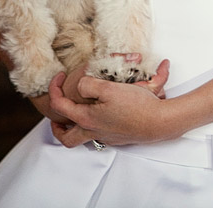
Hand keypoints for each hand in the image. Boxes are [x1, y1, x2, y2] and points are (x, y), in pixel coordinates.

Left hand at [0, 29, 164, 122]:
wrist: (158, 122)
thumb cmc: (135, 106)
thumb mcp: (109, 88)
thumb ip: (88, 85)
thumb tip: (80, 85)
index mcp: (87, 119)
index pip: (59, 106)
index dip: (54, 88)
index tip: (60, 76)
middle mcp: (94, 131)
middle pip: (66, 137)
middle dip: (57, 127)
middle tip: (57, 118)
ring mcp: (106, 136)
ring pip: (83, 137)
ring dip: (76, 128)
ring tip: (79, 116)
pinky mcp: (119, 137)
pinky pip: (100, 134)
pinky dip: (96, 125)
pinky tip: (105, 114)